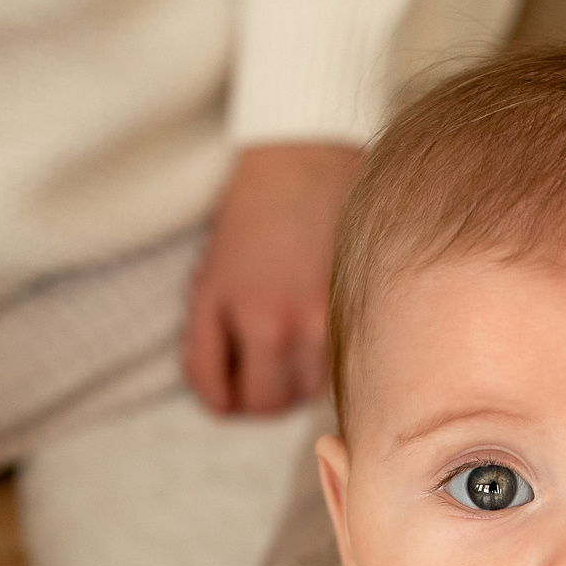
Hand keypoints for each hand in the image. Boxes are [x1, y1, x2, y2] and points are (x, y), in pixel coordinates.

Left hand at [181, 143, 365, 414]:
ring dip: (290, 383)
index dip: (214, 396)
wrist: (305, 161)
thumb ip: (210, 340)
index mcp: (230, 308)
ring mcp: (323, 321)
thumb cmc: (250, 218)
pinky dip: (319, 364)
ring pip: (304, 394)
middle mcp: (279, 322)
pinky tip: (311, 333)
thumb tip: (223, 399)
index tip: (221, 384)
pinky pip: (334, 370)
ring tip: (284, 348)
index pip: (215, 394)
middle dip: (253, 396)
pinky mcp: (355, 314)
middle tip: (253, 371)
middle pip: (265, 405)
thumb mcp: (210, 277)